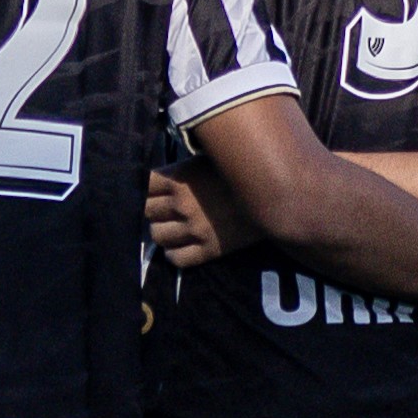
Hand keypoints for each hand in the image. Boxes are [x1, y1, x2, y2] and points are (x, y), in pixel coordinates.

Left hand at [145, 157, 260, 267]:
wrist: (274, 195)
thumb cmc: (239, 171)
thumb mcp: (207, 159)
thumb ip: (183, 167)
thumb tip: (163, 171)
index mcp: (180, 179)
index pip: (143, 185)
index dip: (145, 186)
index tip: (152, 188)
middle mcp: (181, 204)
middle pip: (146, 211)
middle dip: (153, 208)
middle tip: (164, 208)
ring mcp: (194, 229)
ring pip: (157, 236)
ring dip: (161, 230)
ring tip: (171, 226)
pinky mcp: (208, 249)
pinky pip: (176, 259)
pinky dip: (173, 253)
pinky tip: (179, 245)